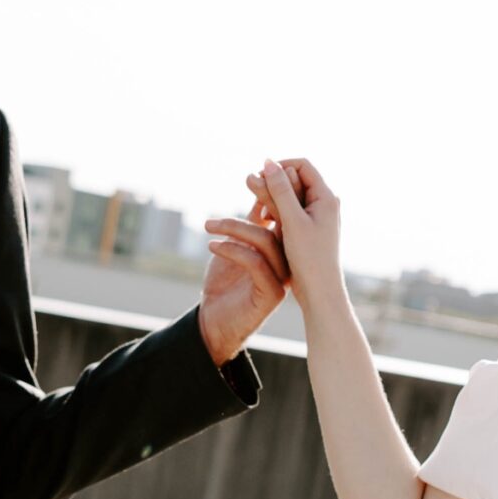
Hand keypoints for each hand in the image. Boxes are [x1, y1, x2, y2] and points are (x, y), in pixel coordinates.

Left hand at [197, 196, 289, 364]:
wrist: (213, 322)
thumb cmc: (224, 283)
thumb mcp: (237, 244)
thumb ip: (252, 220)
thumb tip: (260, 189)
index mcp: (283, 249)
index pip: (285, 216)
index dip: (273, 194)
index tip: (253, 176)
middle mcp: (288, 263)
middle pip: (282, 225)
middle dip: (263, 201)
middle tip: (243, 185)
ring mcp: (282, 279)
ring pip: (267, 242)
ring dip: (236, 228)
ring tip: (209, 225)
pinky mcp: (271, 295)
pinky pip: (256, 264)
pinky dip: (233, 250)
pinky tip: (213, 245)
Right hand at [243, 157, 342, 310]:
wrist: (320, 292)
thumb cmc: (309, 258)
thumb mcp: (292, 221)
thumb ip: (280, 191)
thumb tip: (268, 162)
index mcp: (326, 197)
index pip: (302, 165)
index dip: (279, 166)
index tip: (259, 175)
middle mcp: (324, 204)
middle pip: (296, 179)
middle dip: (273, 181)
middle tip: (250, 185)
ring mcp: (317, 217)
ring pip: (291, 196)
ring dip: (272, 197)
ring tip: (257, 208)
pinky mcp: (308, 230)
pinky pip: (290, 212)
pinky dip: (276, 211)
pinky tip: (264, 221)